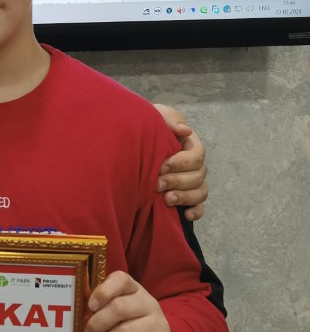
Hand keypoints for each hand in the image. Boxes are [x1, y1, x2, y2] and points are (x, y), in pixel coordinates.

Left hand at [84, 271, 185, 331]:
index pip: (121, 279)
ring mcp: (160, 327)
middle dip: (97, 324)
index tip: (90, 306)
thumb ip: (101, 311)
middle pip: (120, 308)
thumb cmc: (130, 330)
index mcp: (135, 291)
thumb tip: (77, 318)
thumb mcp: (117, 316)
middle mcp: (150, 304)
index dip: (103, 291)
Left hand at [152, 103, 208, 220]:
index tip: (161, 166)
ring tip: (166, 200)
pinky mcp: (186, 197)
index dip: (181, 163)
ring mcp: (191, 182)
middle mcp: (194, 165)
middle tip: (156, 184)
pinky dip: (195, 212)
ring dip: (185, 197)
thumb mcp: (155, 116)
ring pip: (200, 192)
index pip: (196, 156)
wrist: (131, 140)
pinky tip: (185, 215)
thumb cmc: (146, 126)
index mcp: (190, 145)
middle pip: (198, 177)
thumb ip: (169, 120)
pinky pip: (199, 207)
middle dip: (177, 181)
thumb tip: (185, 130)